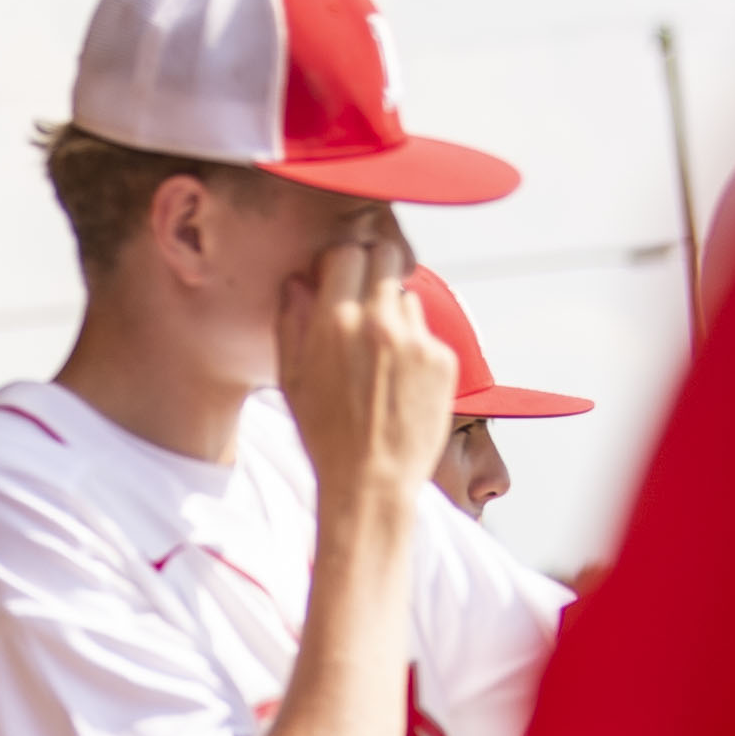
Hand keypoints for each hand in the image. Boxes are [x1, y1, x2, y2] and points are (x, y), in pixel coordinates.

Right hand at [277, 212, 455, 509]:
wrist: (371, 484)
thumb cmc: (325, 437)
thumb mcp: (291, 380)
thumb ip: (291, 323)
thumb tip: (297, 282)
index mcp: (335, 321)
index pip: (347, 251)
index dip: (343, 263)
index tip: (340, 281)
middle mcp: (379, 322)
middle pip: (387, 256)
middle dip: (376, 268)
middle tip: (368, 296)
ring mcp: (416, 340)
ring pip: (408, 298)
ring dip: (395, 314)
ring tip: (381, 358)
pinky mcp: (443, 360)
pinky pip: (428, 335)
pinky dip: (416, 350)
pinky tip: (400, 384)